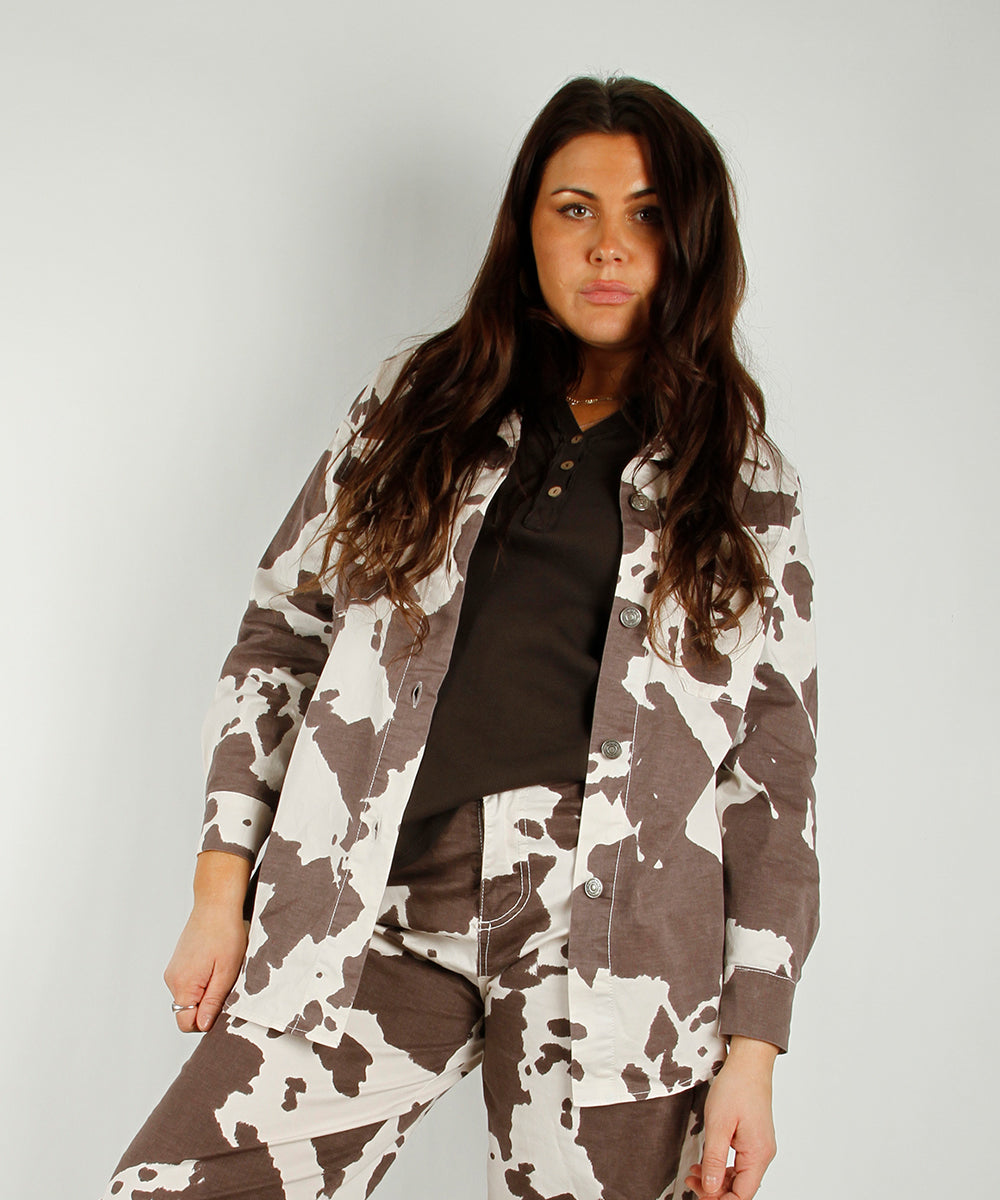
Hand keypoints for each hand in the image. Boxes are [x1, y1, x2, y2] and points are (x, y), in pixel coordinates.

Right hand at [163, 902, 248, 1031]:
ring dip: (205, 991)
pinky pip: (189, 982)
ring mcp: (173, 970)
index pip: (185, 1023)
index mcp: (183, 985)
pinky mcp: (178, 962)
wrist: (215, 904)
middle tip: (225, 983)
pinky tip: (214, 962)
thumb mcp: (226, 972)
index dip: (205, 1020)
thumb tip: (202, 1026)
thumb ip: (212, 1002)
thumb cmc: (224, 933)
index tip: (221, 1004)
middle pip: (186, 1010)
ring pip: (189, 996)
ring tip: (221, 969)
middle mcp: (172, 979)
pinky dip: (202, 979)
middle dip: (206, 1005)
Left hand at [685, 1036, 777, 1198]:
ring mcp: (760, 1147)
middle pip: (741, 1189)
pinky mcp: (754, 1139)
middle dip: (715, 1190)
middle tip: (690, 1181)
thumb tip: (711, 1188)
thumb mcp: (718, 1123)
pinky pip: (740, 1163)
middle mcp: (763, 1154)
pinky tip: (707, 1161)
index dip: (719, 1199)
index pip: (742, 1195)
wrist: (749, 1062)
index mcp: (757, 1154)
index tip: (698, 1193)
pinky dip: (723, 1166)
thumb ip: (714, 1159)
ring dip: (717, 1178)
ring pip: (740, 1177)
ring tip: (694, 1172)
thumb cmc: (736, 1087)